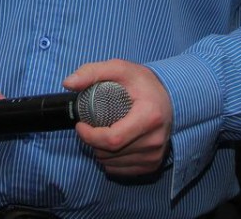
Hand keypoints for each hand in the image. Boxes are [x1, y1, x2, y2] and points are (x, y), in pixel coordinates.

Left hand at [63, 59, 172, 177]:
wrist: (172, 97)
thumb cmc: (144, 83)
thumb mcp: (120, 69)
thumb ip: (93, 72)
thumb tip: (68, 83)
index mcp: (149, 117)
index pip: (112, 139)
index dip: (90, 136)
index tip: (80, 125)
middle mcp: (155, 139)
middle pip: (111, 152)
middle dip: (92, 142)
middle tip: (90, 126)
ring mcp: (155, 154)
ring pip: (113, 164)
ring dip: (100, 152)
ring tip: (101, 134)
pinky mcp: (153, 164)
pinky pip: (122, 171)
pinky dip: (111, 161)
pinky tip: (112, 146)